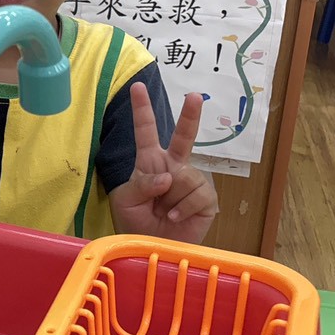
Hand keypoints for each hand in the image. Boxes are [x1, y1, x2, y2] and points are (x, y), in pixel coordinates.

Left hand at [109, 84, 218, 243]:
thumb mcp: (127, 200)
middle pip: (183, 137)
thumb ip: (142, 184)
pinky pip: (197, 194)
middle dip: (190, 116)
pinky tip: (175, 217)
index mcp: (150, 161)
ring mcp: (192, 180)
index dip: (142, 110)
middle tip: (194, 96)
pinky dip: (184, 208)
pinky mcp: (207, 198)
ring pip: (184, 177)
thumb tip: (169, 175)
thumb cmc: (137, 222)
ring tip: (164, 212)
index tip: (137, 87)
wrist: (154, 248)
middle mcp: (173, 165)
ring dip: (170, 199)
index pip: (145, 132)